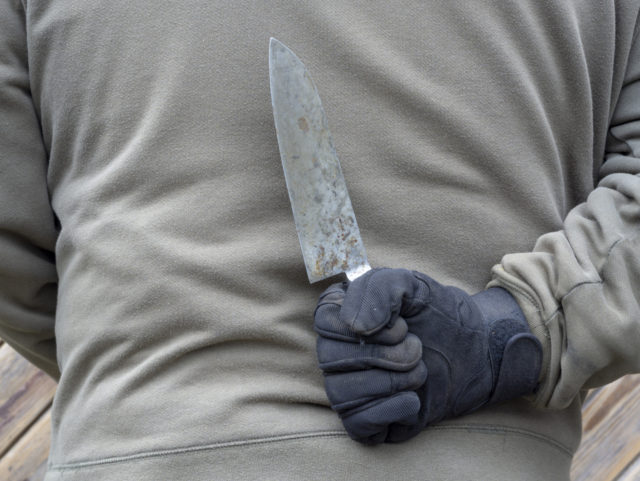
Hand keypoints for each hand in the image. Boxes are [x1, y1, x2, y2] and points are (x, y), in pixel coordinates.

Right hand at [314, 268, 541, 443]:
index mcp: (340, 314)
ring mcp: (347, 388)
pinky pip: (358, 424)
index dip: (363, 325)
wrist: (474, 353)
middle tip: (418, 349)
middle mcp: (335, 352)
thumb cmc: (438, 316)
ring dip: (391, 382)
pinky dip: (391, 410)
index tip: (401, 325)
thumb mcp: (414, 286)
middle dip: (384, 355)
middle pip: (331, 358)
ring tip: (419, 371)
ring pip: (342, 393)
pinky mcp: (364, 420)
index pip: (324, 320)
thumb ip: (381, 288)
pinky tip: (414, 398)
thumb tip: (356, 327)